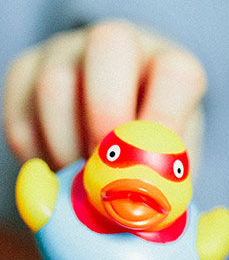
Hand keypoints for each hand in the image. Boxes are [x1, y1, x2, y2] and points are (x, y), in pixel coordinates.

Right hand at [3, 19, 205, 169]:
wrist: (116, 135)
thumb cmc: (153, 153)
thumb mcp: (173, 167)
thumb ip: (165, 184)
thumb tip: (147, 214)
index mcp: (170, 66)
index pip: (176, 73)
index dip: (165, 119)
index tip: (152, 167)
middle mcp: (121, 44)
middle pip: (109, 49)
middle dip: (107, 116)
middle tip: (107, 171)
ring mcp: (67, 51)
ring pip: (55, 85)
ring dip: (68, 147)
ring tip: (85, 184)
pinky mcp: (25, 71)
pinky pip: (20, 115)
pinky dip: (38, 156)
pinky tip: (61, 174)